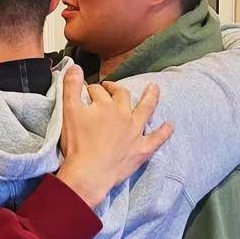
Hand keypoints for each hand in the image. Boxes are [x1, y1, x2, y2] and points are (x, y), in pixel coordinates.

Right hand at [56, 65, 172, 207]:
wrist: (89, 172)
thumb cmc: (77, 143)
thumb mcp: (68, 111)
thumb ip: (71, 87)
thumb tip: (75, 66)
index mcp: (105, 105)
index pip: (97, 91)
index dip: (91, 89)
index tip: (86, 91)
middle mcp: (124, 114)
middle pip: (121, 96)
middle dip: (115, 89)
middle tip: (109, 88)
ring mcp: (135, 131)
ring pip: (145, 110)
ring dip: (151, 98)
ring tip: (154, 88)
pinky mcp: (141, 149)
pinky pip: (157, 138)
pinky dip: (164, 132)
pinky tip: (170, 125)